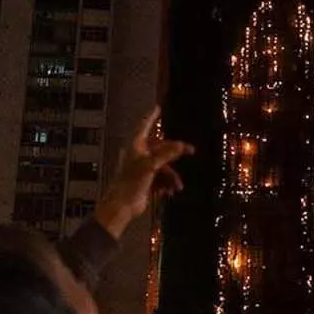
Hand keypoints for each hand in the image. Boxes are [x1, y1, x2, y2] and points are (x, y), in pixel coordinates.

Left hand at [94, 108, 192, 239]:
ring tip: (178, 186)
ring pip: (162, 166)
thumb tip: (181, 145)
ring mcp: (142, 169)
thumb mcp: (151, 165)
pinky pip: (160, 178)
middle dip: (174, 153)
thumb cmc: (132, 182)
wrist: (122, 206)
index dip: (151, 117)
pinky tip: (170, 191)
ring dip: (171, 176)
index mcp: (135, 146)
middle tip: (191, 151)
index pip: (144, 127)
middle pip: (160, 148)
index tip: (158, 107)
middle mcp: (138, 155)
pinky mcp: (145, 182)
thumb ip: (166, 154)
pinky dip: (166, 183)